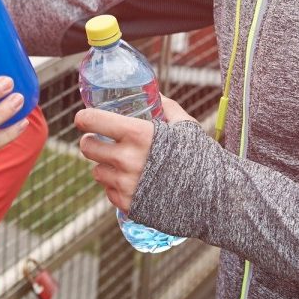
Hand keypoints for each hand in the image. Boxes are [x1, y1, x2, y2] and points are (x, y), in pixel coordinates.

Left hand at [76, 95, 196, 212]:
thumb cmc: (201, 157)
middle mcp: (127, 159)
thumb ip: (166, 107)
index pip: (92, 121)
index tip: (84, 119)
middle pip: (86, 147)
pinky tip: (133, 182)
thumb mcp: (185, 125)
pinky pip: (109, 192)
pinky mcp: (128, 205)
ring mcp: (126, 185)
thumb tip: (154, 93)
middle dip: (91, 142)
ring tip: (122, 164)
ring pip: (97, 171)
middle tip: (99, 141)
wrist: (215, 199)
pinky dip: (117, 187)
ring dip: (105, 166)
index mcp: (138, 134)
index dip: (84, 118)